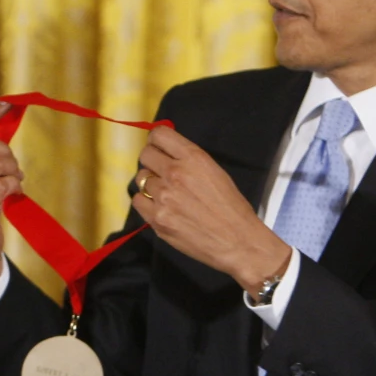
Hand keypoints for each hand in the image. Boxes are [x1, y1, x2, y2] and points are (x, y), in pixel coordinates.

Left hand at [133, 126, 290, 299]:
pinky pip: (138, 201)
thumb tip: (168, 154)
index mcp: (193, 158)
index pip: (159, 135)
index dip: (156, 140)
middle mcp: (175, 173)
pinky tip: (159, 207)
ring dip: (150, 184)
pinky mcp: (156, 218)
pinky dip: (146, 202)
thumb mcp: (215, 172)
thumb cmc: (231, 207)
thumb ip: (189, 161)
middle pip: (145, 155)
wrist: (237, 241)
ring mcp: (163, 197)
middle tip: (160, 171)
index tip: (159, 148)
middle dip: (151, 161)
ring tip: (165, 194)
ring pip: (141, 179)